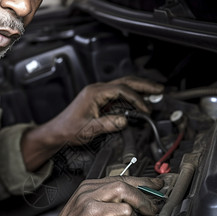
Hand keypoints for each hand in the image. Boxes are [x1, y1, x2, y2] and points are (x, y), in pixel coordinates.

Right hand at [0, 175, 162, 215]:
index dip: (142, 181)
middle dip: (146, 190)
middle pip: (125, 181)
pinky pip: (120, 210)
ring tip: (148, 212)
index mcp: (90, 186)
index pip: (121, 177)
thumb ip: (108, 203)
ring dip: (141, 202)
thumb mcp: (89, 209)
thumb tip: (133, 206)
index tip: (156, 185)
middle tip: (157, 201)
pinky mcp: (92, 213)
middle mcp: (90, 189)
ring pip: (124, 191)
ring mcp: (90, 200)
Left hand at [20, 76, 162, 170]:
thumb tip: (125, 120)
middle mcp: (97, 90)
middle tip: (159, 89)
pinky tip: (139, 101)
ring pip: (123, 85)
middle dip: (144, 85)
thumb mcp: (89, 129)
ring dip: (139, 88)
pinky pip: (118, 94)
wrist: (56, 132)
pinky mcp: (99, 100)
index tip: (146, 108)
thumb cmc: (68, 129)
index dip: (137, 98)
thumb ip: (108, 124)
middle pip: (125, 81)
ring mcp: (98, 93)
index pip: (122, 90)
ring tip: (154, 92)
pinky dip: (131, 96)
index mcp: (94, 93)